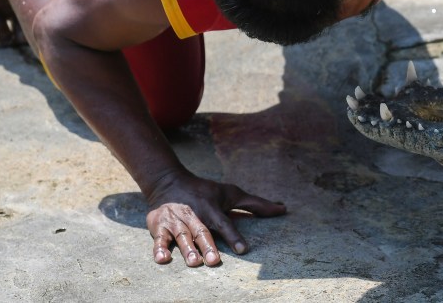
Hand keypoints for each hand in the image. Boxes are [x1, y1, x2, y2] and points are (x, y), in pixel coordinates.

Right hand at [145, 171, 286, 266]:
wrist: (168, 181)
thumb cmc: (205, 191)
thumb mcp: (230, 194)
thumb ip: (256, 204)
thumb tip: (284, 209)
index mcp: (211, 208)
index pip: (225, 223)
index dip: (234, 236)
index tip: (244, 249)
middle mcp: (194, 215)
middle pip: (202, 231)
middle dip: (208, 246)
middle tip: (214, 261)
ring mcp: (176, 221)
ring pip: (182, 237)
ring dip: (187, 249)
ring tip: (194, 262)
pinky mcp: (159, 226)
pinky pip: (159, 239)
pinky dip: (159, 249)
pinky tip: (163, 259)